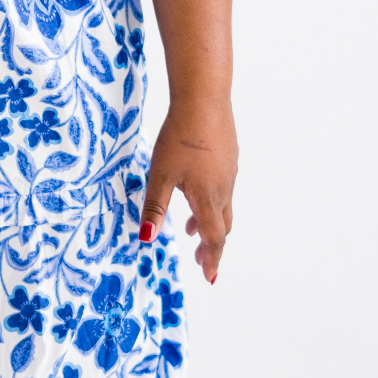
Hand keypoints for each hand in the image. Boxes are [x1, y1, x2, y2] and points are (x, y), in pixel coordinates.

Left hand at [139, 96, 237, 282]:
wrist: (204, 100)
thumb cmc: (179, 137)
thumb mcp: (160, 174)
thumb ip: (154, 208)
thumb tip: (147, 239)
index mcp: (207, 197)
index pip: (213, 238)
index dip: (210, 259)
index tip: (209, 277)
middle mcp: (224, 188)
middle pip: (222, 226)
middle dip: (211, 246)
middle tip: (199, 259)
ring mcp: (230, 172)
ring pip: (223, 206)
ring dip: (210, 223)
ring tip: (192, 230)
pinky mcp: (230, 156)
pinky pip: (224, 188)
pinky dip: (212, 201)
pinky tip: (197, 190)